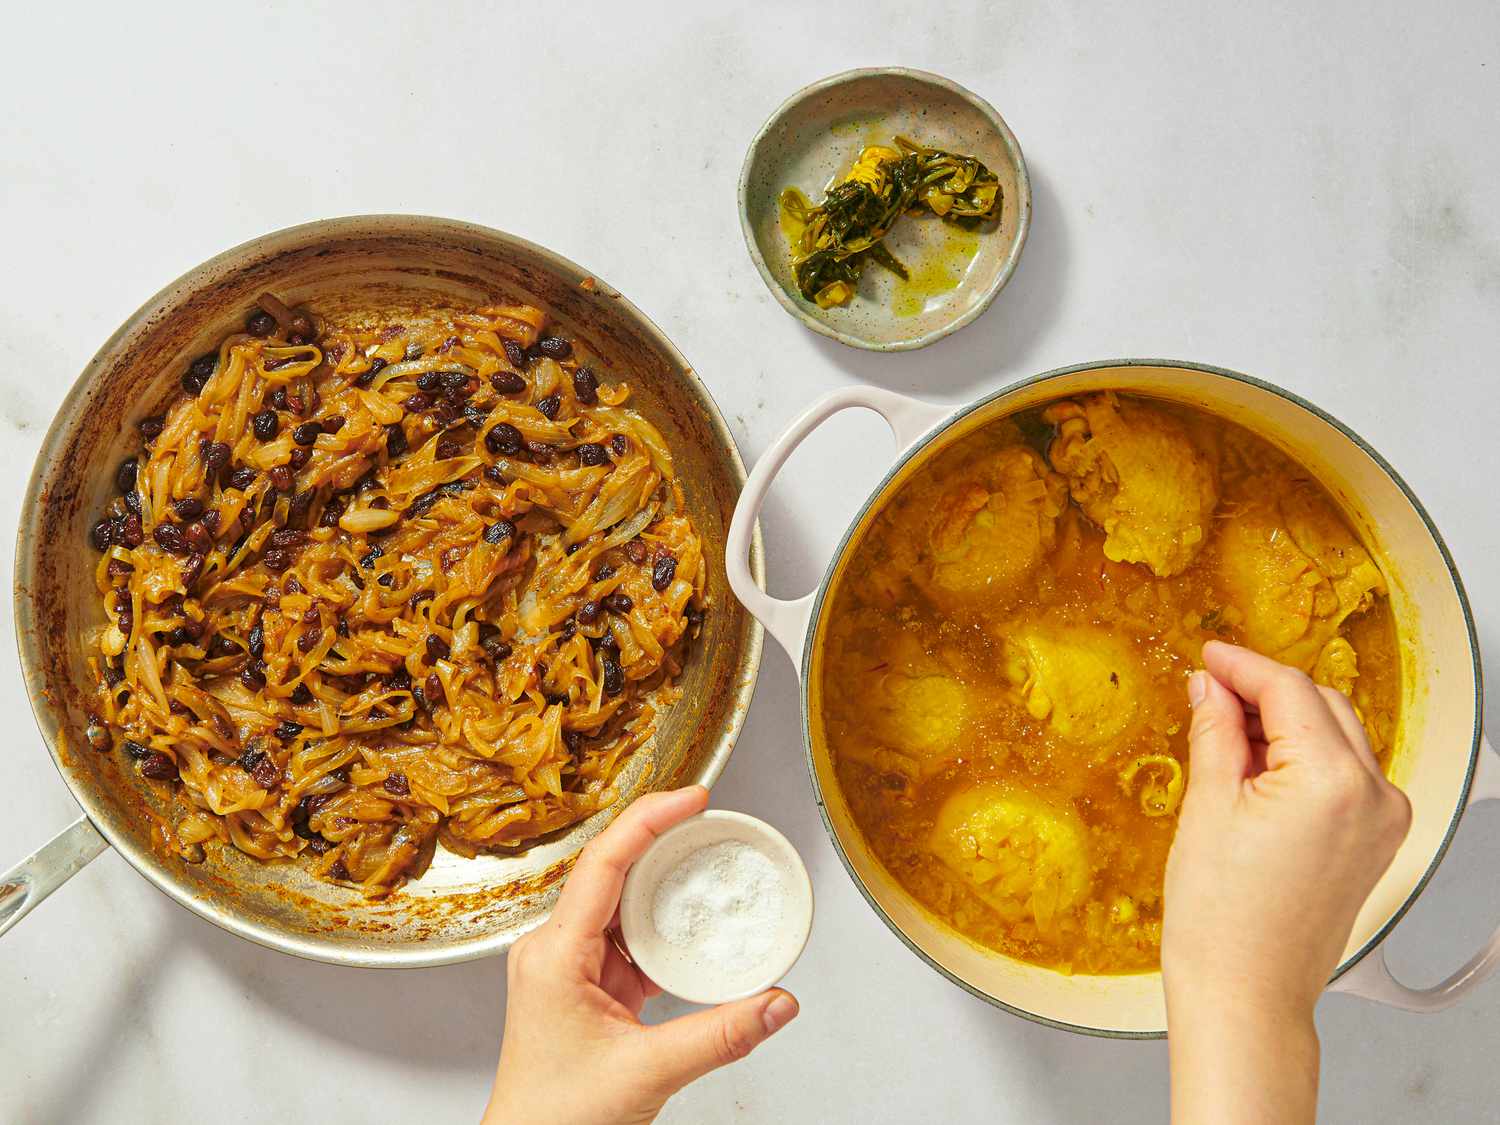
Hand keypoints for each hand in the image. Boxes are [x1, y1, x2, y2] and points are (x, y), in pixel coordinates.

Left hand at [483, 786, 799, 1124]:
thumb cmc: (556, 1119)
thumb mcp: (648, 1074)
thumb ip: (721, 1036)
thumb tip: (776, 1002)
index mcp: (554, 955)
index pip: (603, 863)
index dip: (649, 820)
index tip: (693, 797)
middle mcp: (553, 950)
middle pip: (611, 870)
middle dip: (662, 839)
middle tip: (710, 818)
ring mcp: (567, 965)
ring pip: (620, 901)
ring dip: (662, 880)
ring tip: (707, 856)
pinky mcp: (583, 984)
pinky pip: (625, 934)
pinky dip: (660, 923)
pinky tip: (690, 920)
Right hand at [1163, 641, 1410, 1123]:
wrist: (1245, 993)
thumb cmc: (1222, 919)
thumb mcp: (1207, 806)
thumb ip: (1216, 731)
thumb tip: (1212, 688)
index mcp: (1334, 780)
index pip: (1288, 690)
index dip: (1241, 666)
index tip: (1208, 655)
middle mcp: (1375, 795)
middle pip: (1320, 705)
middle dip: (1264, 692)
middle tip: (1207, 691)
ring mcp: (1383, 821)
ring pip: (1336, 735)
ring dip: (1285, 723)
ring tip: (1224, 733)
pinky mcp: (1376, 842)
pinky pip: (1345, 774)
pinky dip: (1304, 758)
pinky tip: (1256, 768)